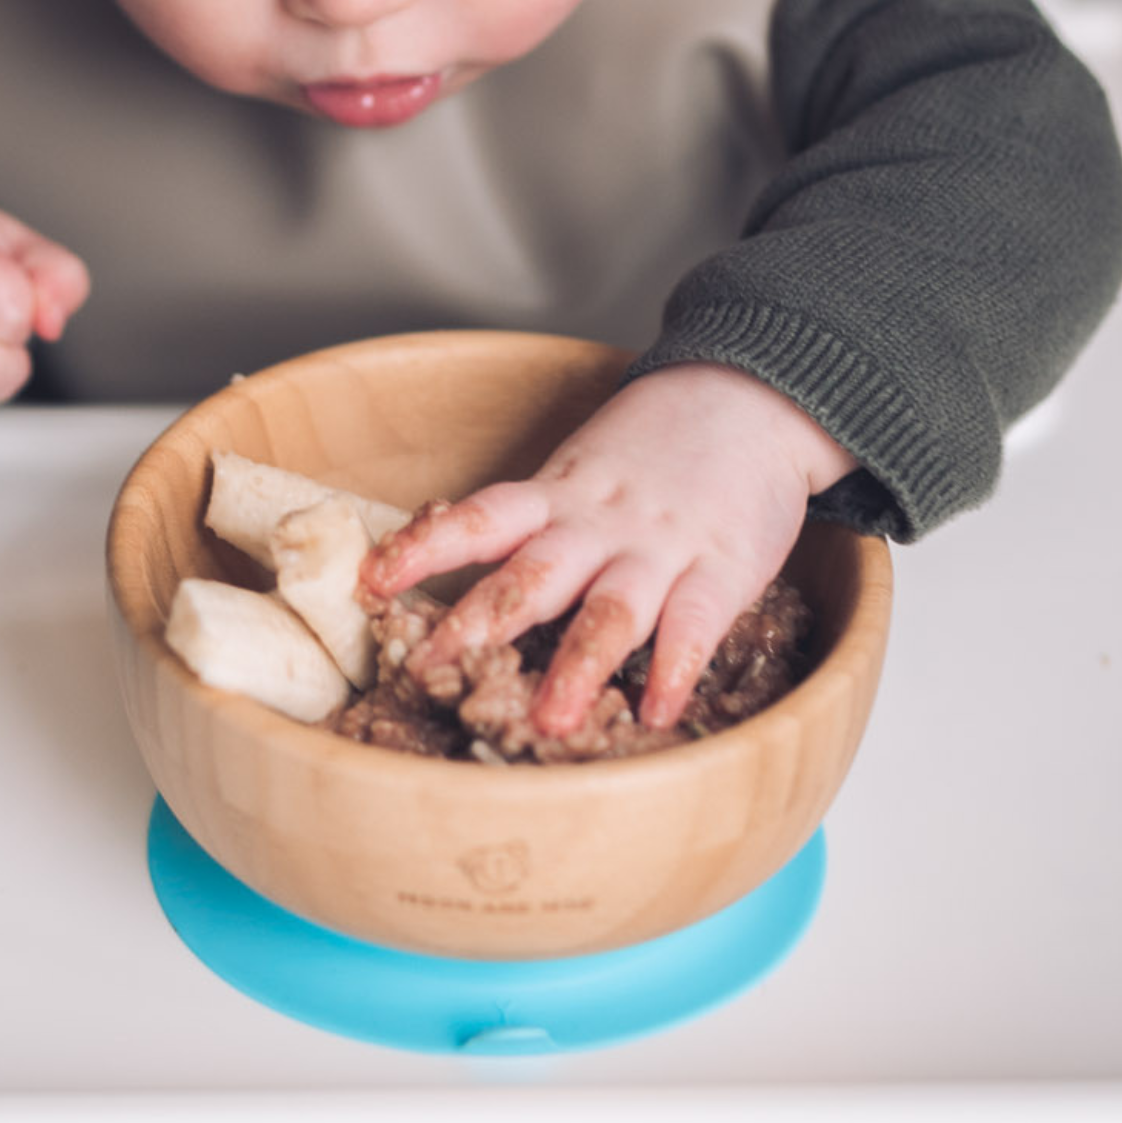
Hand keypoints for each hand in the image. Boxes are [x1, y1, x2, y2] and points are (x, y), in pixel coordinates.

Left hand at [359, 364, 853, 733]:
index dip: (422, 547)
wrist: (749, 397)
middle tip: (430, 670)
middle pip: (529, 576)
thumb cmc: (654, 447)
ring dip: (576, 670)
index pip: (476, 518)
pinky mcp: (721, 569)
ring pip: (609, 612)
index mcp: (555, 497)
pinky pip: (695, 626)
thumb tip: (468, 585)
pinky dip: (674, 671)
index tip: (372, 579)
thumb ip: (536, 523)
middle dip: (477, 627)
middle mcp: (596, 525)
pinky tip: (656, 712)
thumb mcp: (580, 470)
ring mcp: (658, 548)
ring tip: (549, 725)